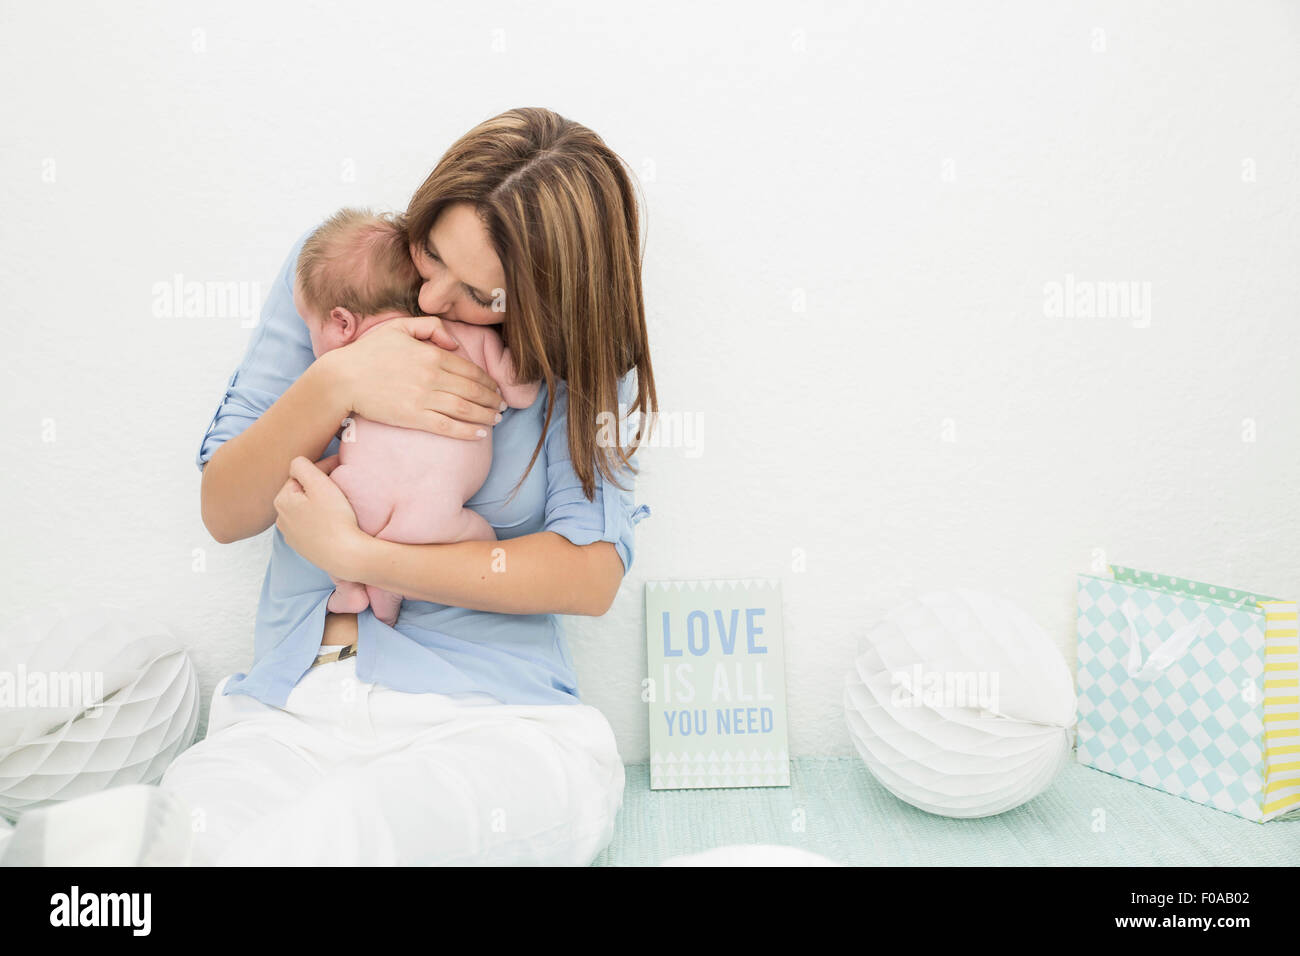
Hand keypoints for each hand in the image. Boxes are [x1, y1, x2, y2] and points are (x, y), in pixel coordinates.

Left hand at [273, 456, 369, 579]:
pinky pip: (310, 526)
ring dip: (318, 504)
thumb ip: (302, 466)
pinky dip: (320, 520)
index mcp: (282, 500)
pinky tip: (333, 523)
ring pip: (305, 510)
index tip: (339, 467)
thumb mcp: (318, 484)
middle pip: (301, 493)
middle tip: (340, 485)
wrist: (346, 556)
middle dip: (317, 486)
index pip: (300, 475)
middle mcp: (281, 519)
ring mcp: (292, 536)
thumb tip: (297, 464)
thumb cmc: (334, 518)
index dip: (321, 469)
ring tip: (337, 504)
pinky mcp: (304, 548)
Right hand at [325, 316, 506, 439]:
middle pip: (473, 390)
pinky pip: (447, 426)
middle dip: (492, 400)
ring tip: (496, 419)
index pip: (470, 370)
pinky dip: (467, 431)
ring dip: (486, 415)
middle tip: (502, 406)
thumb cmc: (370, 352)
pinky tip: (480, 434)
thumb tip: (454, 344)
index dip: (488, 381)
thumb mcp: (400, 327)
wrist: (343, 378)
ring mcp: (423, 398)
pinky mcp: (414, 417)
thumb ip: (431, 327)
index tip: (496, 389)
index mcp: (431, 354)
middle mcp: (432, 376)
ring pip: (465, 408)